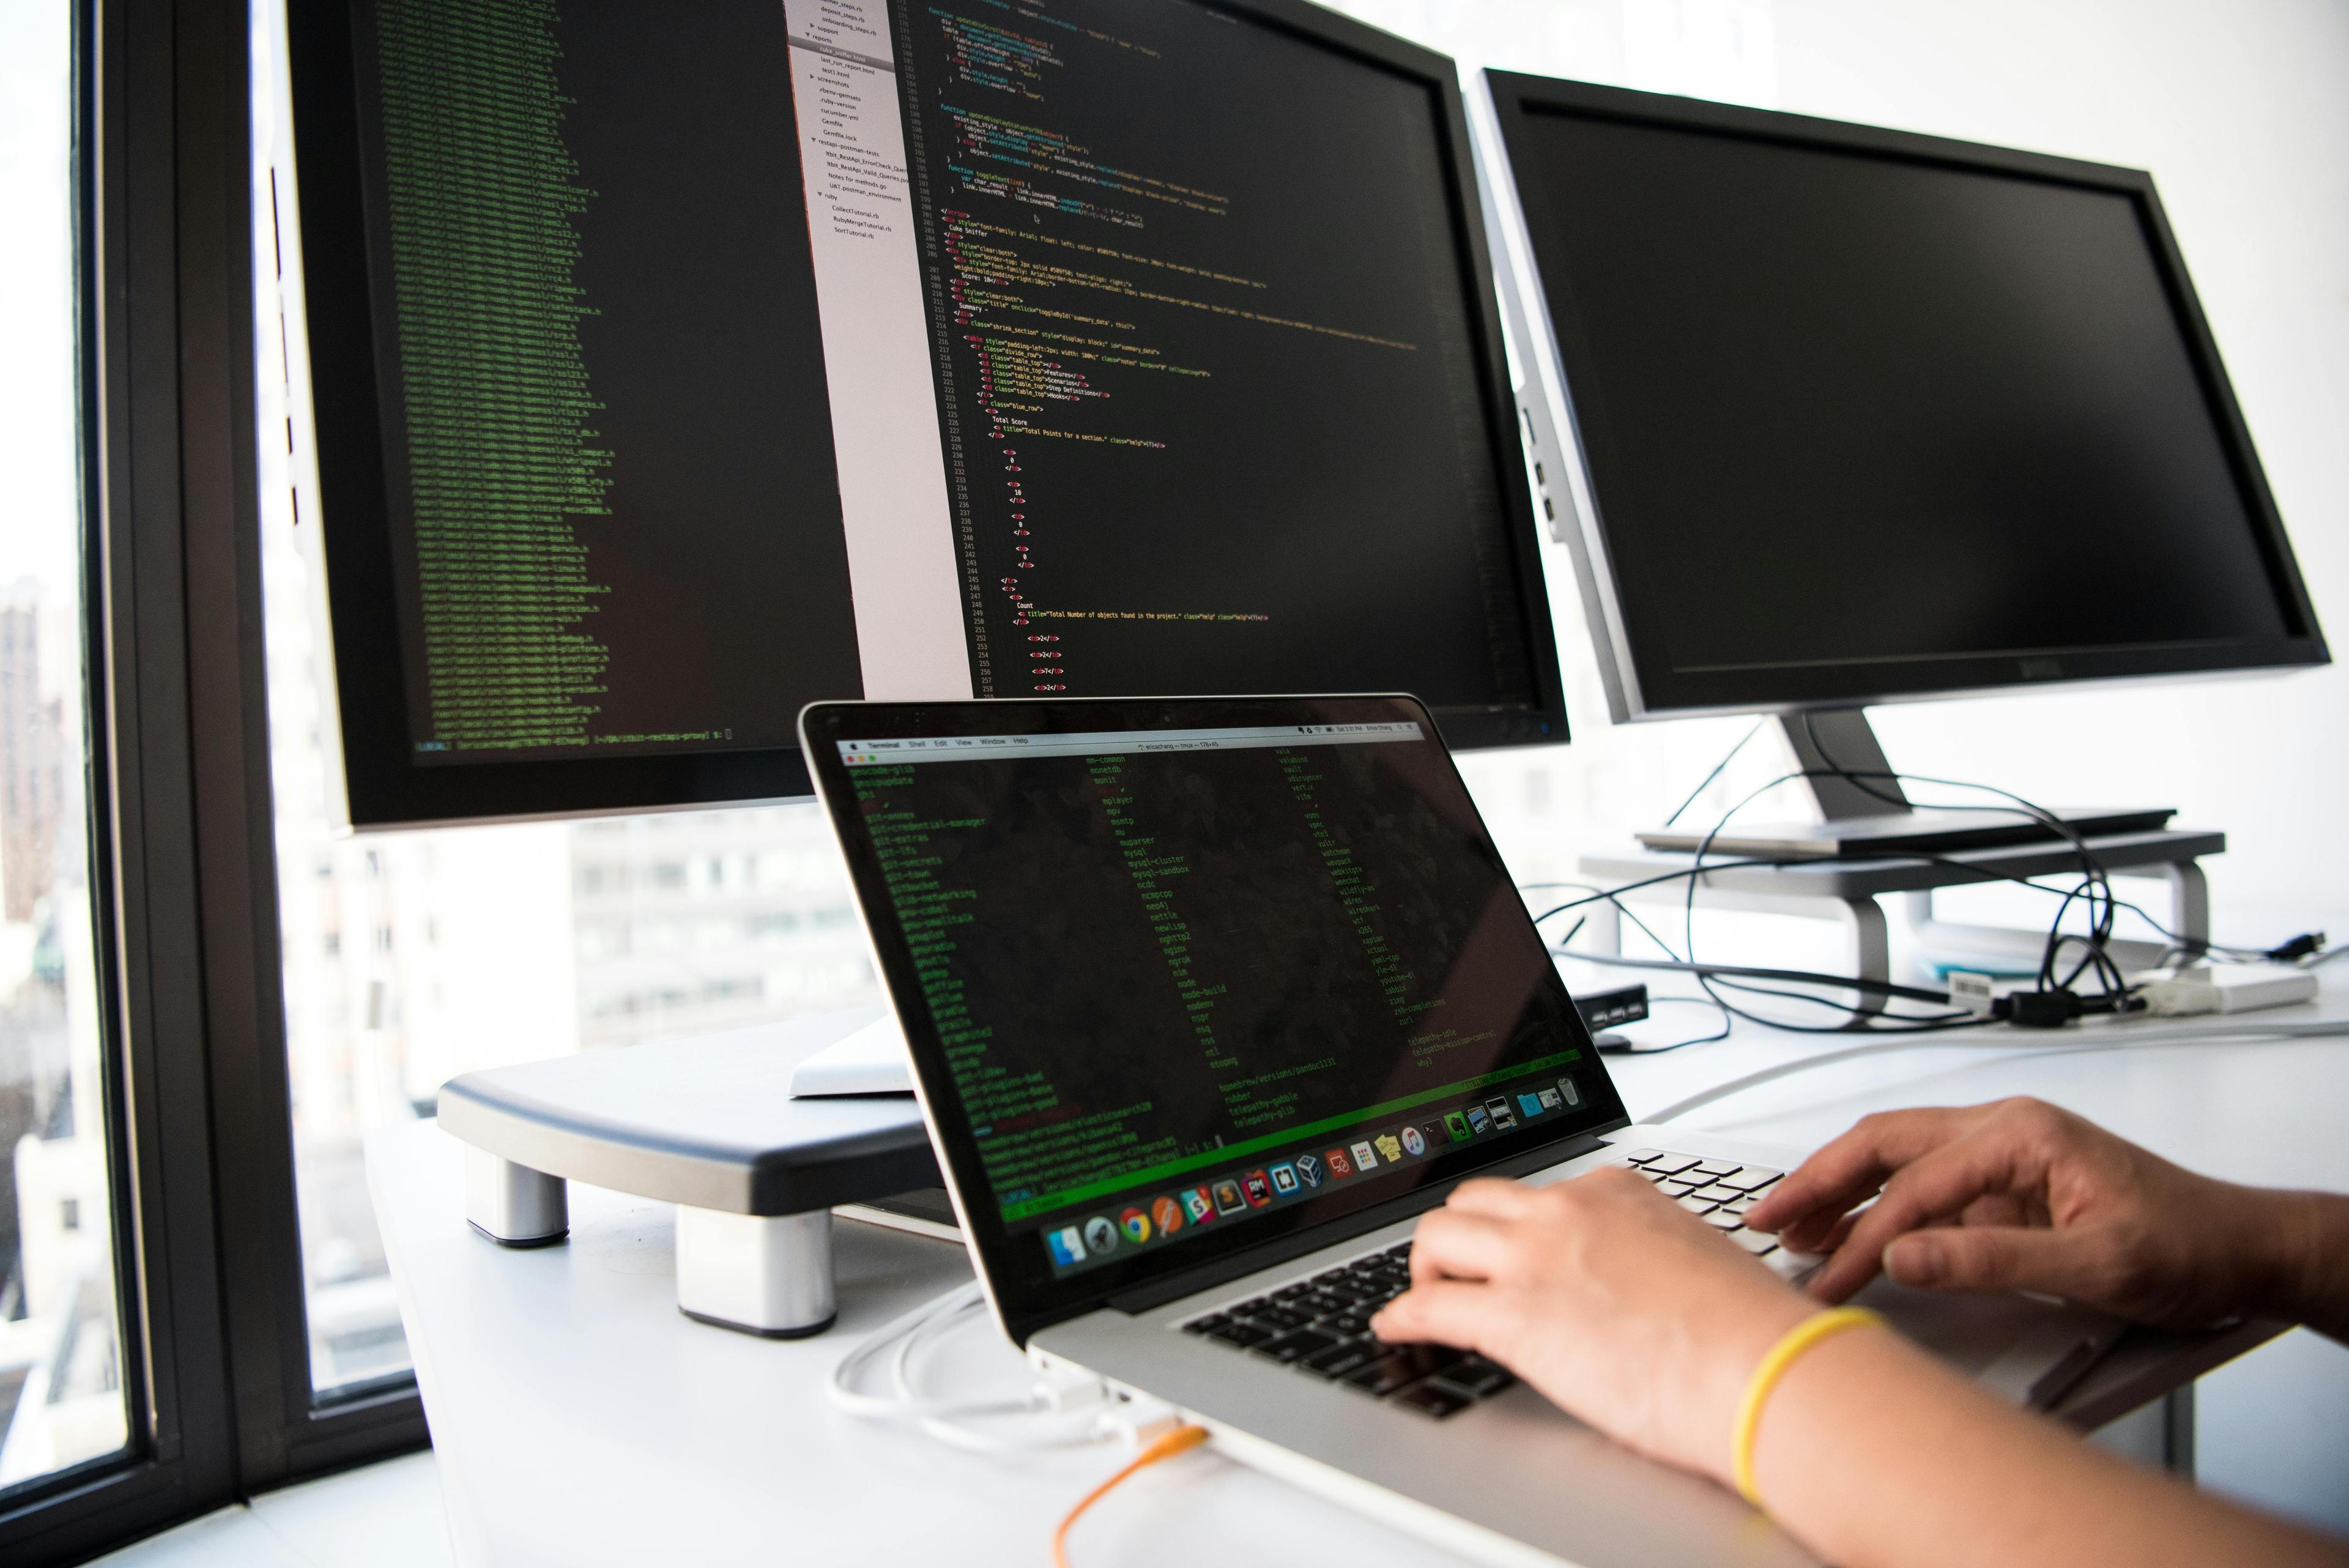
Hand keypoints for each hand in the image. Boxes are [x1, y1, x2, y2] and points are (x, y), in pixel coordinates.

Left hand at [1371, 1167, 1813, 1483]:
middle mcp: (1568, 1211)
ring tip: (1427, 1298)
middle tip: (1455, 1272)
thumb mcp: (1696, 1260)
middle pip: (1473, 1202)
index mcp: (1615, 1193)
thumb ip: (1651, 1255)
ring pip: (1438, 1236)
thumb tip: (1640, 1283)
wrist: (1764, 1368)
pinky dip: (1402, 1317)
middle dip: (1456, 1236)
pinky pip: (1430, 1308)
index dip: (1515, 1227)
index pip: (1539, 1193)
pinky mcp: (1515, 1318)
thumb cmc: (1750, 1330)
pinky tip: (1396, 1329)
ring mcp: (1536, 1259)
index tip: (1509, 1249)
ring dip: (1424, 1268)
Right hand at [1743, 1097, 2297, 1325]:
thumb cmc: (2188, 1243)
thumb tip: (1907, 1257)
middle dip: (1818, 1179)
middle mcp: (2002, 1132)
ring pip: (1894, 1159)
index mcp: (2020, 1133)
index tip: (1829, 1280)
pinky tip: (1846, 1236)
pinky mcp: (2002, 1190)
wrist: (2243, 1250)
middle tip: (1766, 1218)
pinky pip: (1920, 1191)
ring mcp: (1999, 1158)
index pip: (1916, 1185)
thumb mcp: (2096, 1263)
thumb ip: (1993, 1259)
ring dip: (1838, 1190)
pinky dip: (1874, 1211)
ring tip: (1788, 1226)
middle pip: (1883, 1144)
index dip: (1864, 1236)